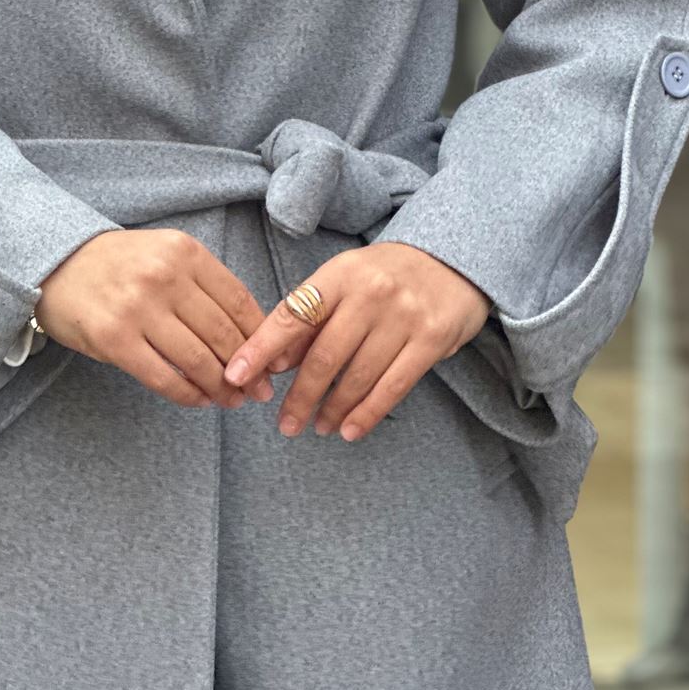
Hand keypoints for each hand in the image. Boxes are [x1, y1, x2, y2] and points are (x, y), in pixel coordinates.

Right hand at [36, 228, 275, 410]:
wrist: (56, 263)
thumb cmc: (120, 264)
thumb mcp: (166, 256)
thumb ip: (203, 286)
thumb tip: (251, 335)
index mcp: (184, 252)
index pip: (238, 300)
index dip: (261, 337)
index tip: (273, 361)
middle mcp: (164, 276)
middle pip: (222, 333)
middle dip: (248, 369)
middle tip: (258, 391)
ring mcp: (138, 308)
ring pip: (197, 359)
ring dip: (221, 388)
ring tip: (231, 400)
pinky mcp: (115, 340)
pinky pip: (163, 377)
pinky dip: (188, 395)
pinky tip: (198, 400)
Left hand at [222, 243, 491, 442]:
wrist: (451, 260)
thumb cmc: (384, 276)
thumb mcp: (344, 281)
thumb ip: (310, 317)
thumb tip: (273, 363)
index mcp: (340, 274)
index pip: (293, 315)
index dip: (261, 348)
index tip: (237, 375)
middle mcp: (371, 293)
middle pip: (324, 356)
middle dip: (300, 396)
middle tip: (285, 424)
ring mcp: (403, 316)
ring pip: (357, 376)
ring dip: (332, 410)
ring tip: (318, 427)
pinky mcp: (432, 340)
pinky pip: (393, 387)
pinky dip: (367, 414)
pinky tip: (350, 429)